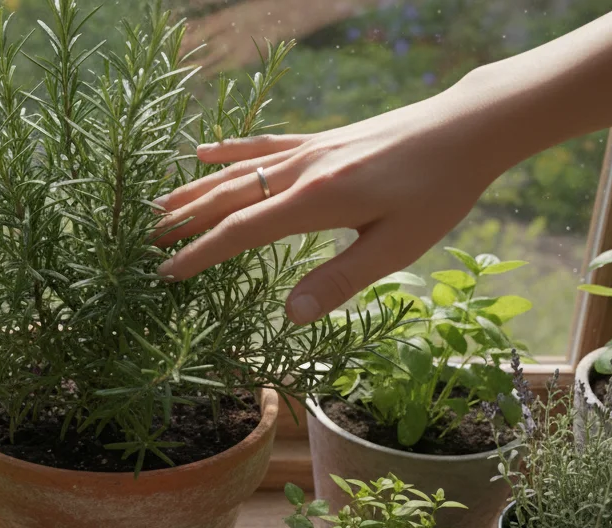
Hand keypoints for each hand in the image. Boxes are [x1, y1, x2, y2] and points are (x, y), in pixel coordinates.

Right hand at [154, 94, 503, 324]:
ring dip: (194, 190)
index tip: (166, 273)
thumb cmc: (438, 191)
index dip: (200, 254)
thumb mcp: (396, 246)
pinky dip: (228, 151)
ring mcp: (307, 151)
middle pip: (226, 198)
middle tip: (145, 243)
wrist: (466, 128)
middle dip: (184, 222)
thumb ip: (340, 280)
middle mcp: (301, 171)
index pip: (240, 232)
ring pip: (236, 171)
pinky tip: (202, 152)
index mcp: (315, 201)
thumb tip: (290, 316)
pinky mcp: (319, 140)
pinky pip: (262, 146)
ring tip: (158, 207)